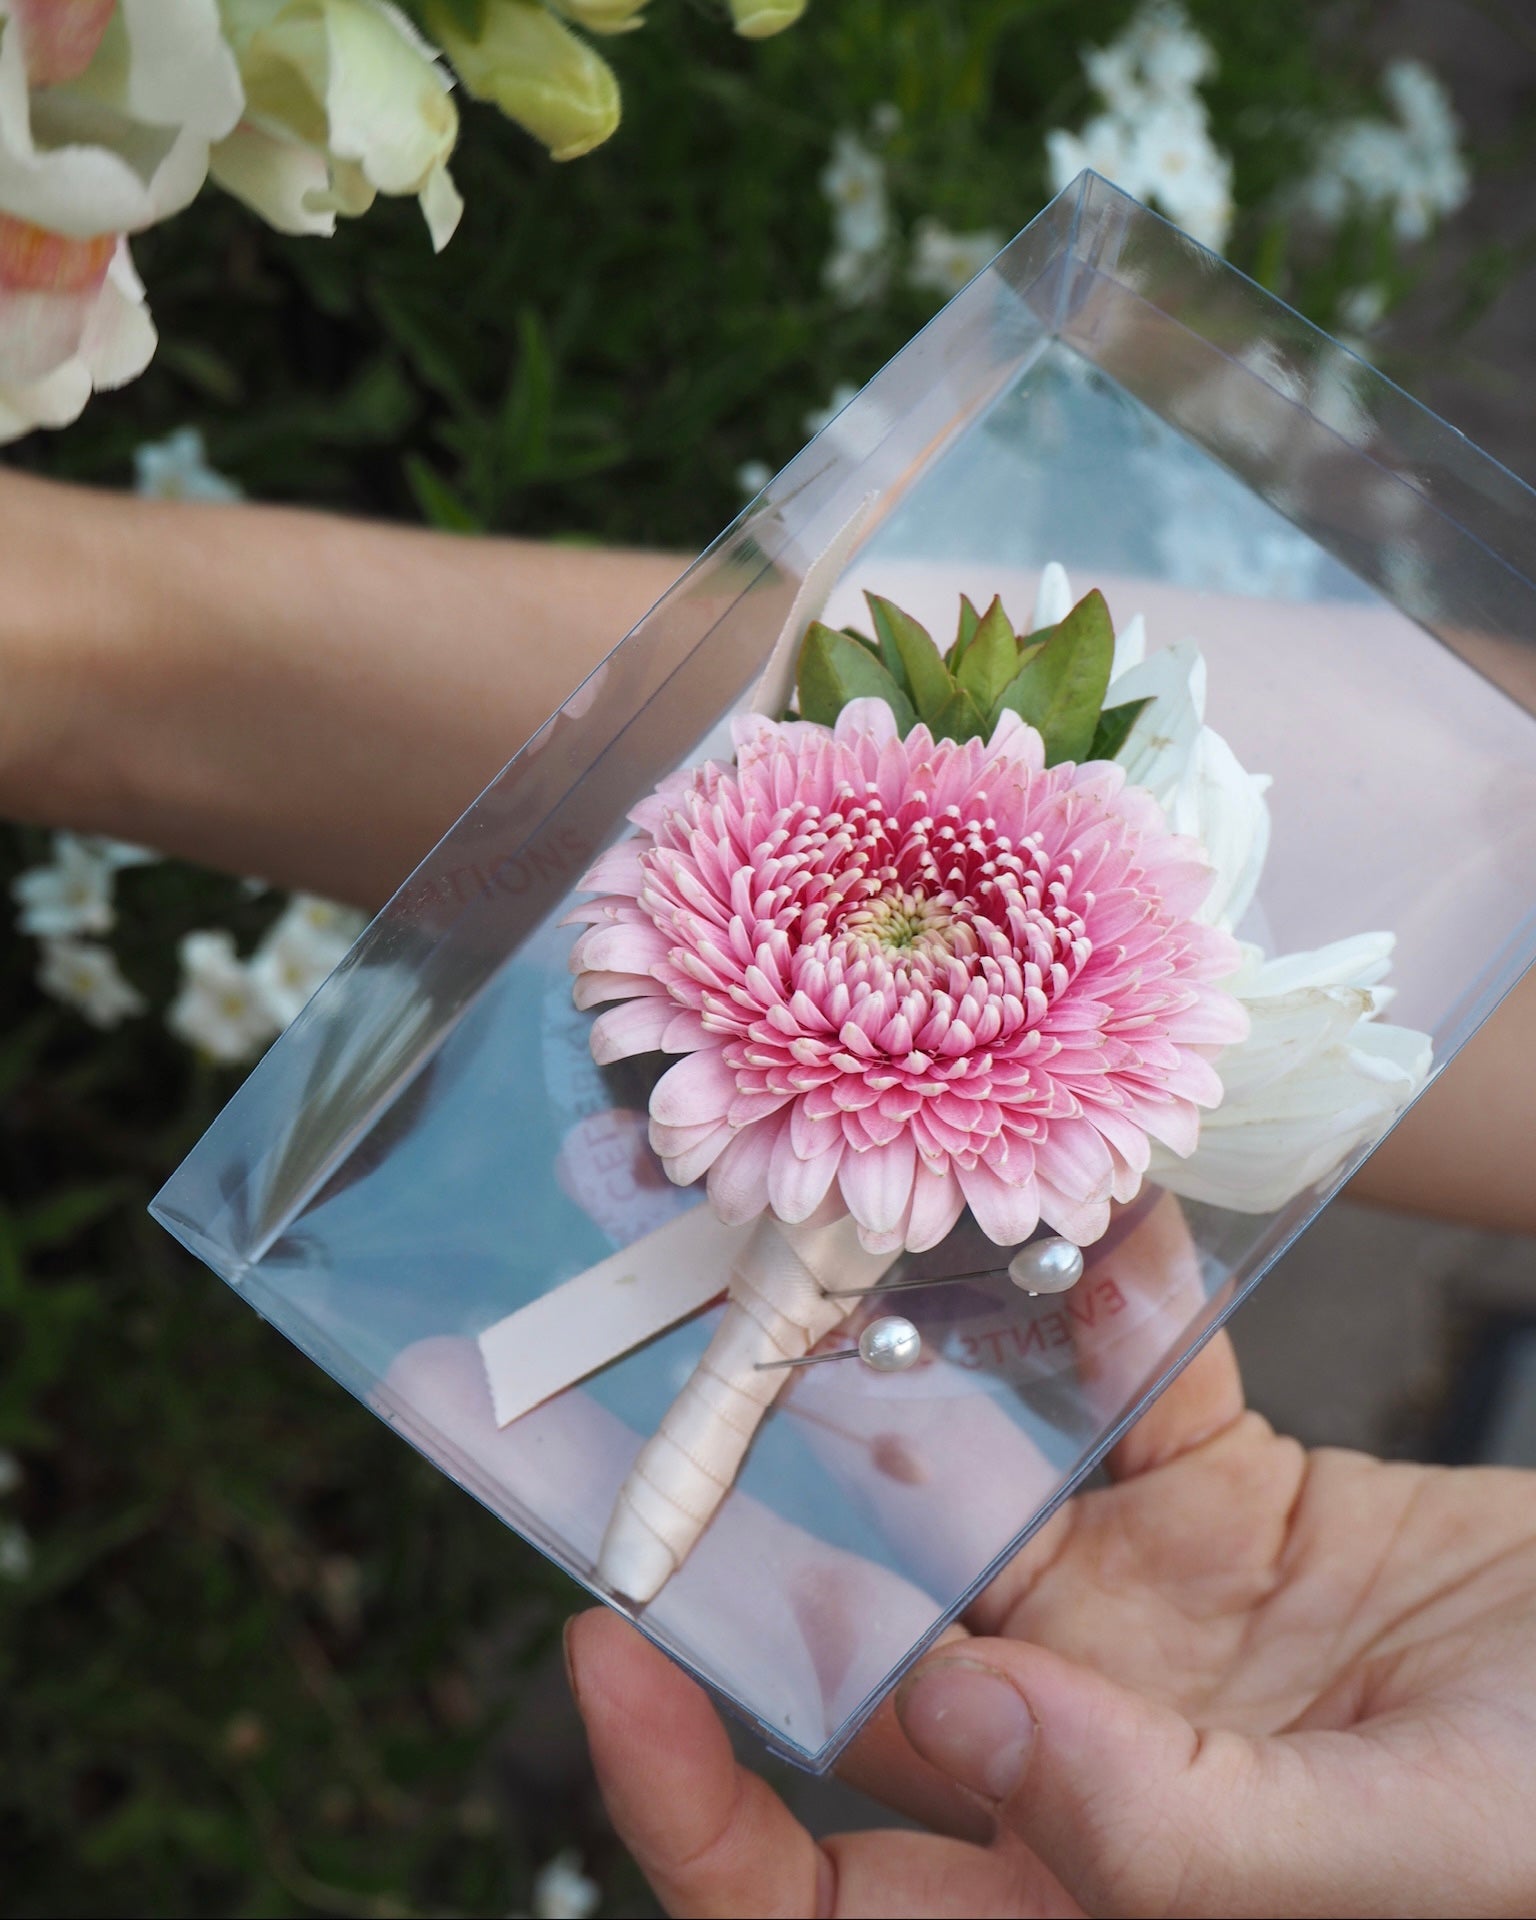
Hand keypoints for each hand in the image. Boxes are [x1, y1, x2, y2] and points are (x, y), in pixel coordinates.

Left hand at [566, 1332, 1535, 1916]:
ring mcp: (1158, 1627)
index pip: (821, 1900)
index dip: (690, 1806)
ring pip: (990, 1493)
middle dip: (788, 1519)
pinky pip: (1140, 1398)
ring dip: (942, 1375)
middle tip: (718, 1365)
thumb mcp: (1410, 1854)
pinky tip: (1122, 1230)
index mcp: (1099, 1903)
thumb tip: (947, 1720)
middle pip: (879, 1656)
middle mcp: (1097, 1757)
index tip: (610, 1652)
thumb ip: (1169, 1826)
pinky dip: (1126, 1313)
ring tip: (893, 1243)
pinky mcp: (1234, 1510)